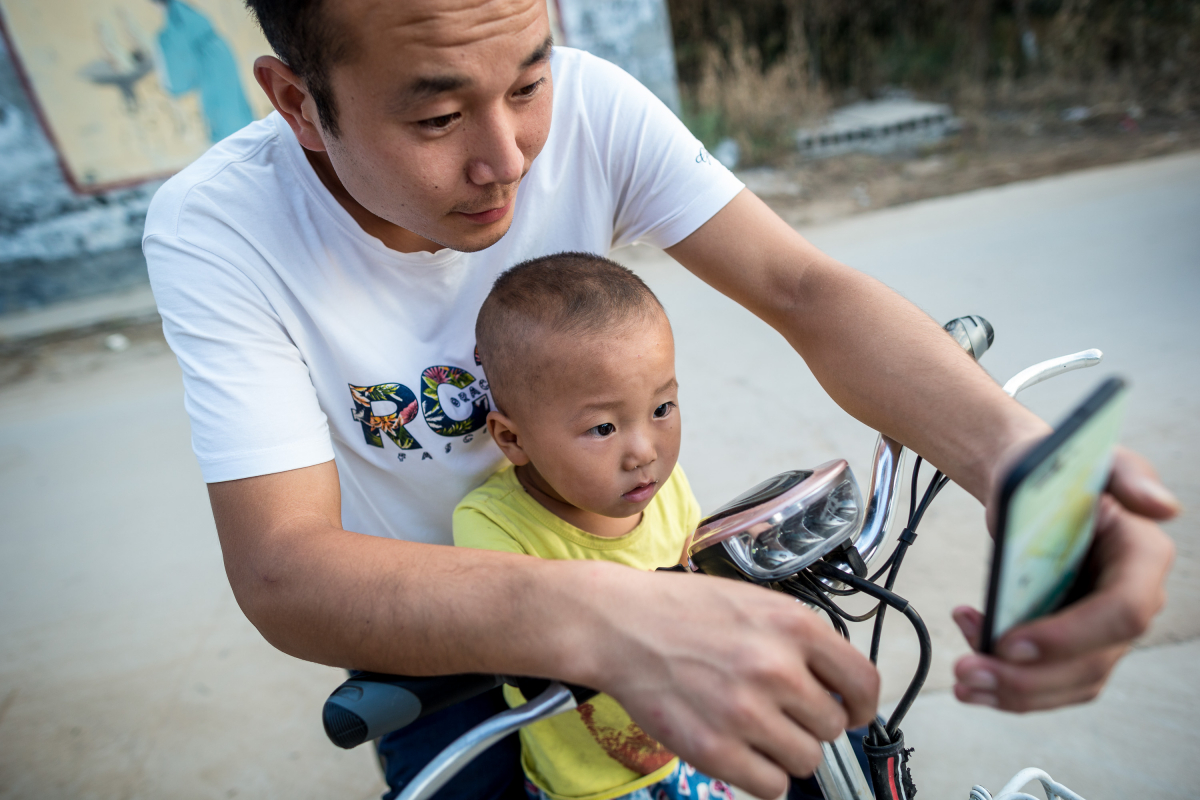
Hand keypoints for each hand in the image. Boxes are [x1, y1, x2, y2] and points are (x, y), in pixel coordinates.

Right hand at [572, 565, 878, 799]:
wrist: (619, 624)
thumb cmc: (681, 610)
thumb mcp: (754, 603)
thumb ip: (799, 640)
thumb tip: (836, 686)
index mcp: (793, 625)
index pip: (863, 683)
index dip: (861, 706)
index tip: (851, 713)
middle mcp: (777, 669)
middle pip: (832, 727)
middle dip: (809, 723)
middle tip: (777, 711)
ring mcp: (746, 713)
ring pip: (806, 760)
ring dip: (786, 750)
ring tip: (753, 728)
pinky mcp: (715, 750)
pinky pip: (772, 786)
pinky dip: (762, 776)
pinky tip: (741, 752)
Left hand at [952, 447, 1177, 710]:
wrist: (1027, 484)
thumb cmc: (1059, 469)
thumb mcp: (1094, 458)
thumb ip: (1128, 476)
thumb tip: (1162, 505)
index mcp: (1142, 559)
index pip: (1122, 612)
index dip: (1070, 635)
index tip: (1011, 641)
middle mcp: (1131, 601)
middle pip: (1092, 662)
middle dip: (1028, 677)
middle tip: (969, 671)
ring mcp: (1103, 630)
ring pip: (1068, 683)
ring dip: (1013, 692)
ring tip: (964, 679)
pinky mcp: (1072, 645)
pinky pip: (1048, 682)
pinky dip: (1007, 688)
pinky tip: (972, 674)